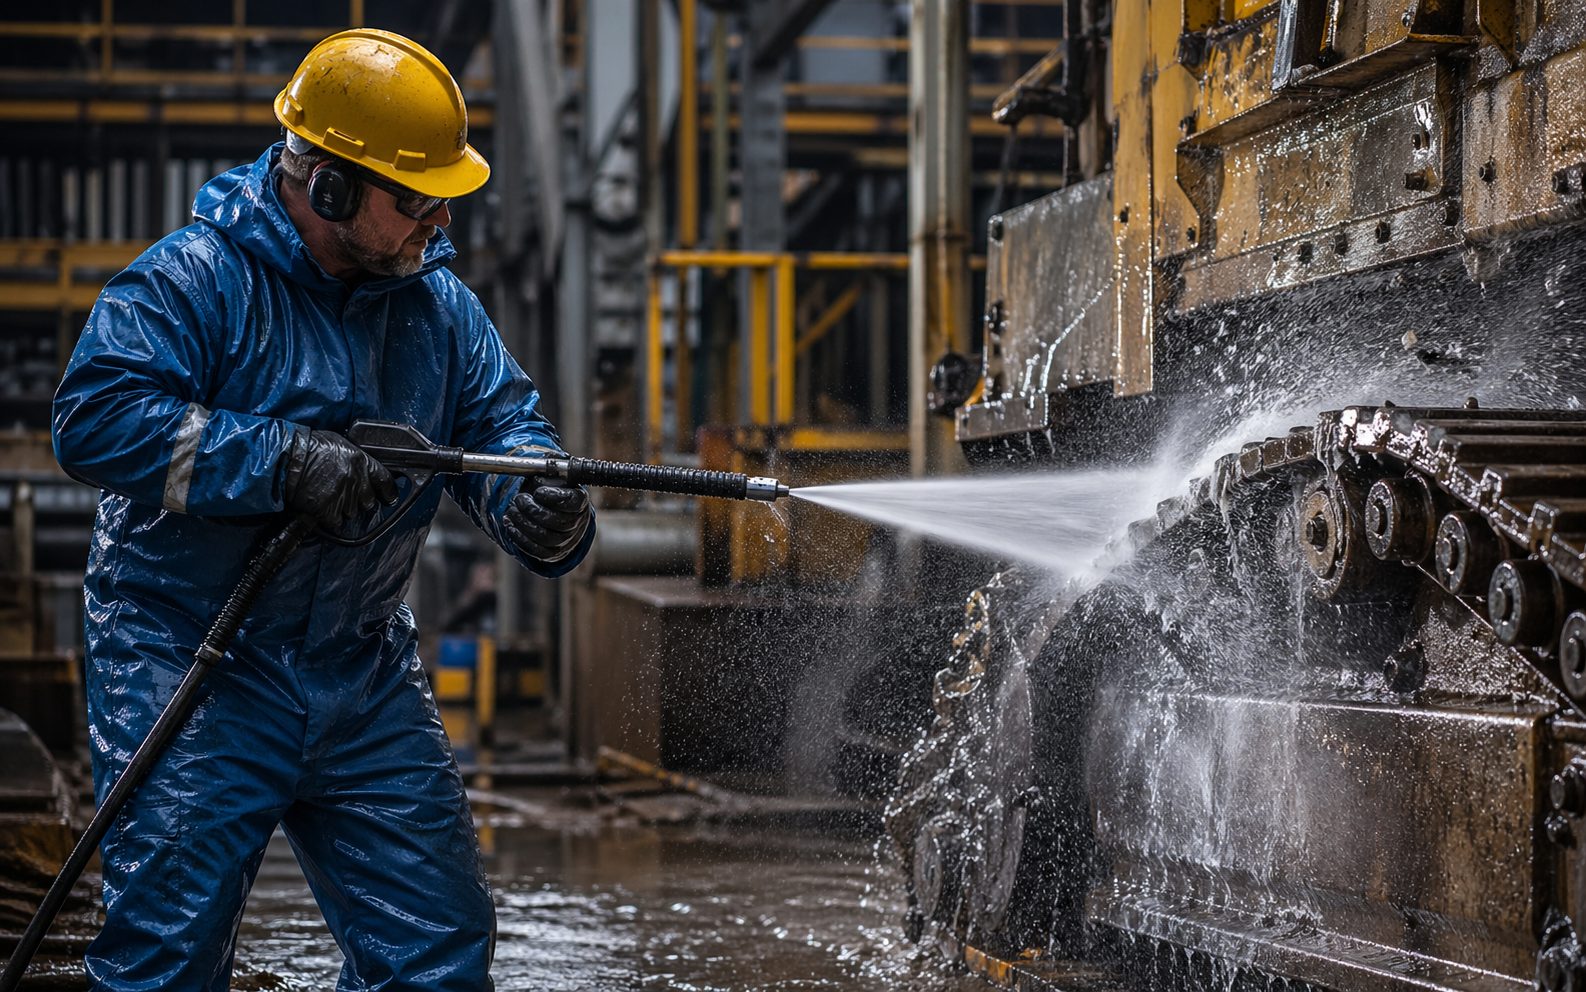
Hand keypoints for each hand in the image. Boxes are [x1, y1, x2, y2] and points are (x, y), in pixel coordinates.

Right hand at [284, 429, 398, 527]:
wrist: (286, 459)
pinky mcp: (328, 510)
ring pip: (352, 513)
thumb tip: (362, 468)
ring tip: (329, 498)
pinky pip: (336, 522)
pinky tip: (321, 509)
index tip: (388, 497)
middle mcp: (355, 479)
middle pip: (369, 501)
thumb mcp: (339, 444)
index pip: (385, 480)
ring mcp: (342, 496)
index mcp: (360, 461)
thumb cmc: (309, 447)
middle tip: (347, 496)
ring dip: (343, 510)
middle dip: (360, 501)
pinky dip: (329, 519)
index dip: (388, 491)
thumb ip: (355, 458)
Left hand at [503, 482, 590, 563]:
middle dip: (533, 510)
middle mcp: (576, 523)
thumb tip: (536, 481)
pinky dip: (519, 538)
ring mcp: (565, 541)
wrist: (557, 513)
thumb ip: (546, 477)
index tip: (537, 492)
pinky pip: (536, 550)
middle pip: (556, 521)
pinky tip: (510, 525)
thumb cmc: (553, 492)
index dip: (553, 497)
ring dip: (523, 524)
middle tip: (519, 499)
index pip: (572, 502)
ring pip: (545, 537)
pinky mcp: (552, 553)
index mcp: (579, 502)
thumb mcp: (552, 479)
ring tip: (512, 511)